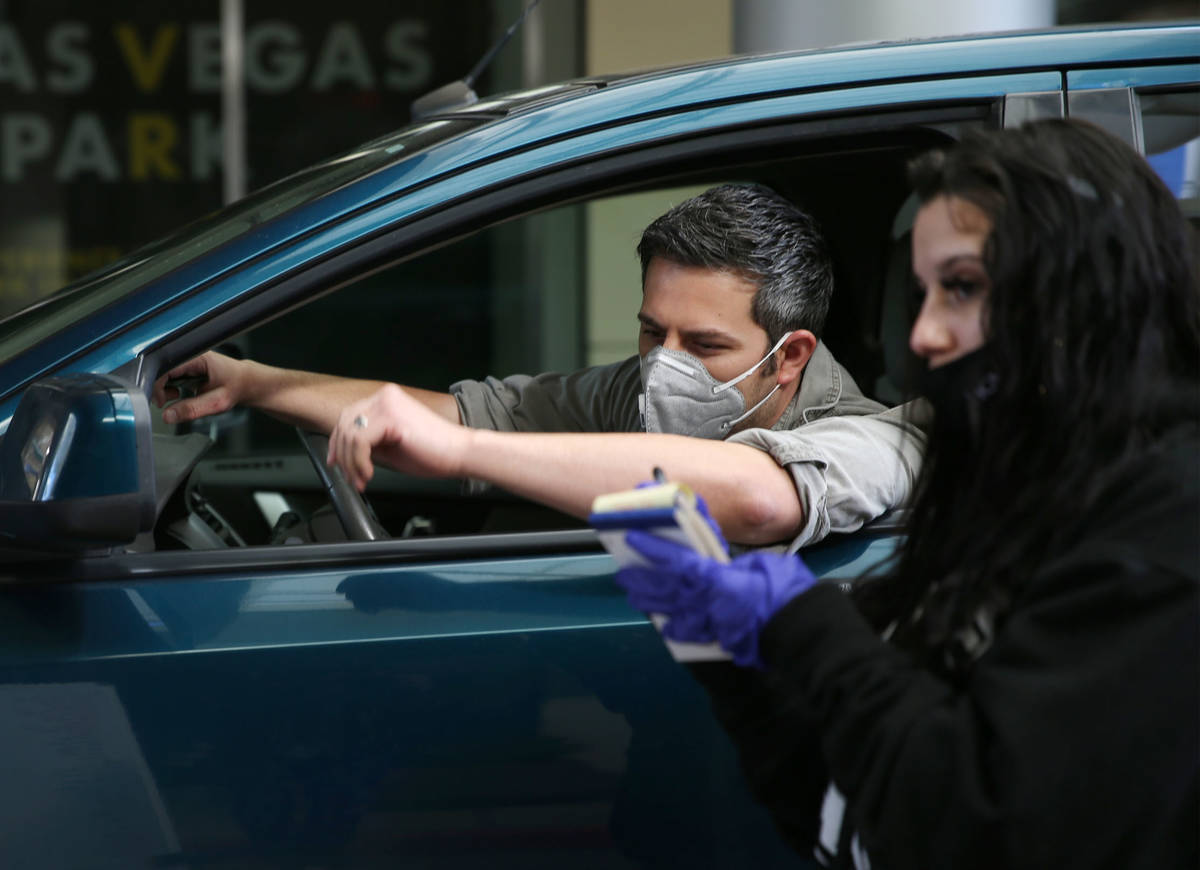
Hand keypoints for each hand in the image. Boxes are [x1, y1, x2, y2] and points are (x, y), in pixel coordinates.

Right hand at [154, 351, 244, 423]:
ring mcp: (186, 362)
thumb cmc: (238, 386)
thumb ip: (192, 409)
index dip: (157, 385)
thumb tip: (168, 416)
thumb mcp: (217, 402)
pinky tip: (177, 394)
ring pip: (162, 374)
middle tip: (165, 404)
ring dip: (163, 389)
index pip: (165, 367)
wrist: (246, 383)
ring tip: (175, 397)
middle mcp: (190, 357)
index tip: (160, 401)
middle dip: (159, 389)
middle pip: (160, 370)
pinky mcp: (185, 369)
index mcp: (197, 358)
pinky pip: (168, 378)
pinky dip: (168, 389)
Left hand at [326, 383, 471, 490]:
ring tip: (363, 480)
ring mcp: (387, 404)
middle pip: (344, 424)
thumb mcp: (391, 445)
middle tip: (352, 478)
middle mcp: (385, 396)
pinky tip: (369, 474)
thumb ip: (370, 442)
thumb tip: (346, 453)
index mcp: (387, 399)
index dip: (337, 442)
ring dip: (351, 464)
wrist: (461, 453)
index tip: (336, 462)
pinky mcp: (392, 418)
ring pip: (349, 435)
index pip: (348, 416)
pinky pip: (360, 442)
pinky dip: (359, 463)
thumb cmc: (434, 452)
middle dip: (343, 456)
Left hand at [617, 532, 816, 668]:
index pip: (676, 562)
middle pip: (665, 588)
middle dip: (642, 579)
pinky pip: (690, 632)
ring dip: (650, 601)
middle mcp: (706, 602)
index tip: (633, 538)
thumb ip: (733, 561)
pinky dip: (675, 627)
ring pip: (671, 610)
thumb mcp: (761, 563)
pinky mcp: (718, 638)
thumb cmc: (785, 593)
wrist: (801, 632)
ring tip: (634, 595)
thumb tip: (720, 560)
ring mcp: (710, 622)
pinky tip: (665, 625)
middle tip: (623, 571)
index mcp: (717, 580)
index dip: (653, 549)